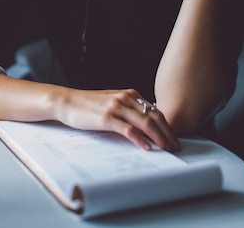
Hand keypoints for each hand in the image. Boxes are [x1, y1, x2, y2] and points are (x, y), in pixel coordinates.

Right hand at [57, 87, 179, 151]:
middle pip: (154, 116)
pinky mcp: (107, 118)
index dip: (167, 125)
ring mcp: (116, 107)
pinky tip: (147, 147)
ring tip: (166, 149)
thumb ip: (128, 109)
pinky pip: (128, 129)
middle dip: (167, 133)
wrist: (68, 102)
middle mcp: (125, 98)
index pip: (155, 110)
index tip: (173, 138)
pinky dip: (140, 139)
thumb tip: (145, 124)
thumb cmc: (89, 105)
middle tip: (175, 147)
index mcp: (129, 94)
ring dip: (159, 137)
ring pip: (145, 123)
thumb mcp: (113, 103)